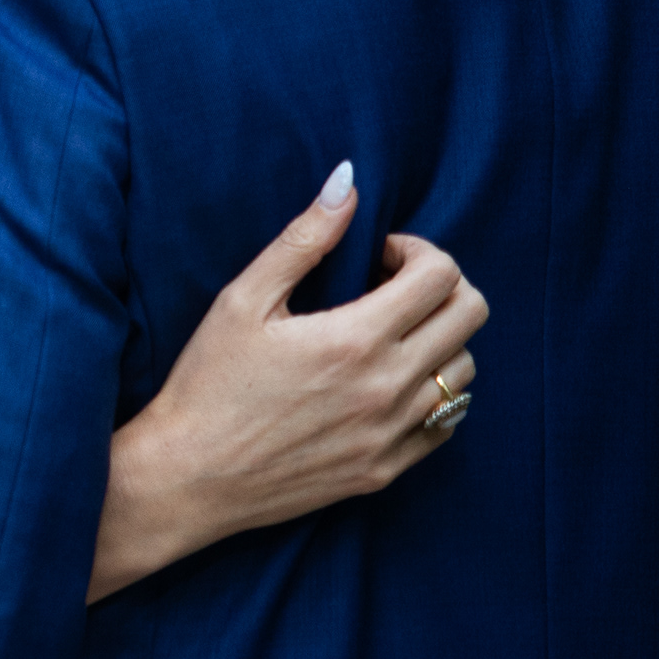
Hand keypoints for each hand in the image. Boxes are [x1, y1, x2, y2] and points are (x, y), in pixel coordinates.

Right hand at [92, 165, 488, 597]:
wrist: (188, 477)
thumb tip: (347, 181)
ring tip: (387, 336)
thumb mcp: (243, 300)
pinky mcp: (385, 470)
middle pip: (470, 316)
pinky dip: (433, 394)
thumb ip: (303, 239)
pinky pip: (446, 425)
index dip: (417, 250)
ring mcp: (392, 435)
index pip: (442, 275)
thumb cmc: (207, 383)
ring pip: (465, 371)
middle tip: (393, 287)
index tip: (378, 256)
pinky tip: (386, 383)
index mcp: (356, 339)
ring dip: (438, 340)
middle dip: (441, 286)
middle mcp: (388, 389)